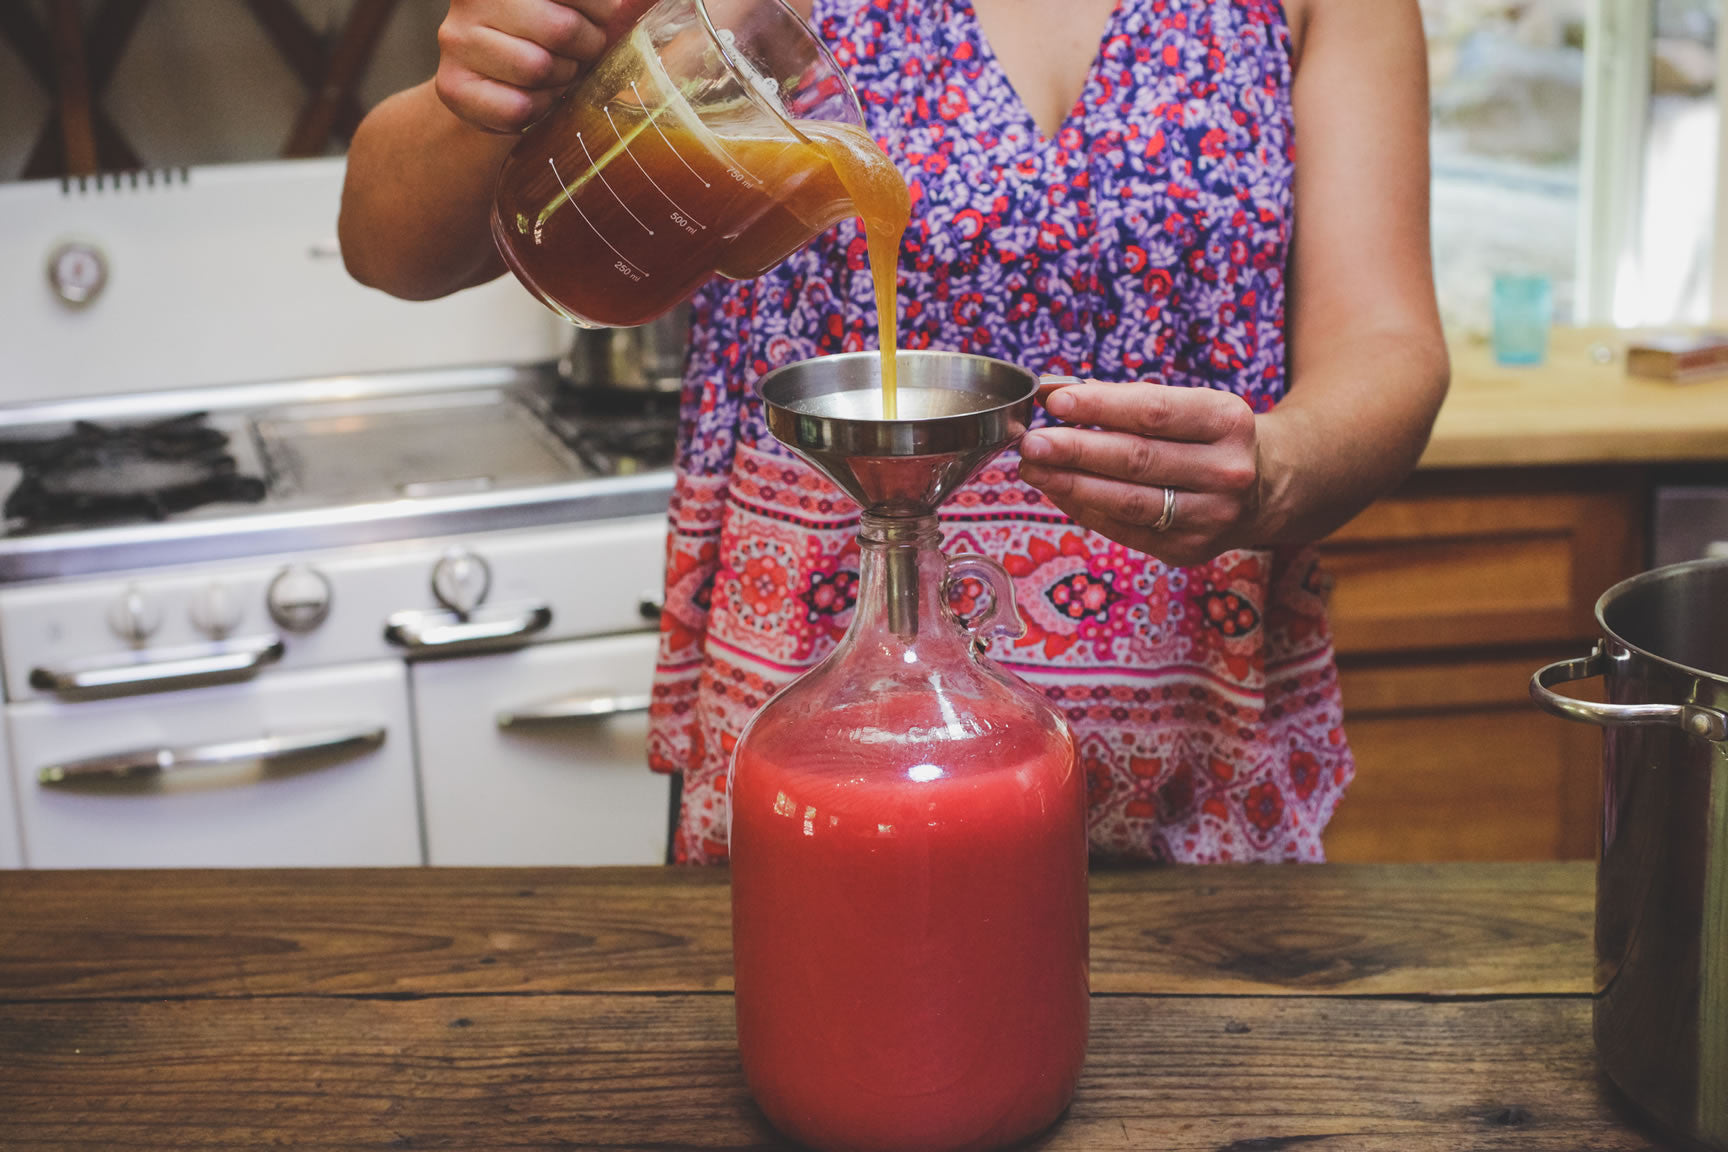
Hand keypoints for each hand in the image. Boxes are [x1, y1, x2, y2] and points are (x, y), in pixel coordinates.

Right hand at [435, 0, 625, 132]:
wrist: (491, 83)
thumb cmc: (544, 37)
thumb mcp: (572, 8)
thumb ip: (602, 5)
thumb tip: (644, 0)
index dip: (601, 10)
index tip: (600, 18)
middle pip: (560, 28)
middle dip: (585, 48)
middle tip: (581, 53)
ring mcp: (457, 40)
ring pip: (537, 68)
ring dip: (561, 80)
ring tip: (556, 74)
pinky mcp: (452, 86)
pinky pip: (517, 107)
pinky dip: (538, 108)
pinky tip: (534, 97)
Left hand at [1017, 378, 1264, 566]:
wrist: (1266, 487)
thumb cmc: (1208, 436)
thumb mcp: (1186, 405)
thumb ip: (1123, 400)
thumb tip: (1054, 394)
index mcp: (1228, 420)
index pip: (1154, 412)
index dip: (1100, 407)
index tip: (1054, 401)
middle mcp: (1226, 471)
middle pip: (1138, 460)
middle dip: (1075, 451)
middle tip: (1032, 443)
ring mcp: (1211, 516)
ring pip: (1128, 502)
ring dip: (1071, 485)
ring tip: (1032, 469)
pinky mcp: (1188, 549)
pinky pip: (1125, 531)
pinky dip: (1085, 510)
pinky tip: (1057, 492)